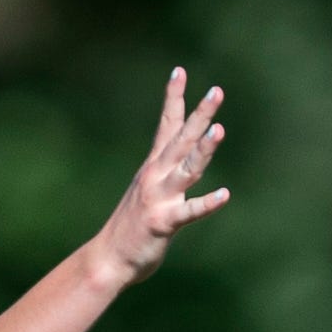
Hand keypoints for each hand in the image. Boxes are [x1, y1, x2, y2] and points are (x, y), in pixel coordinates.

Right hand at [87, 68, 230, 286]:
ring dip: (203, 150)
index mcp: (153, 167)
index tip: (180, 71)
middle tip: (216, 91)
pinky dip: (206, 204)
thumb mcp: (146, 193)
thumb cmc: (130, 228)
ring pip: (186, 169)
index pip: (166, 125)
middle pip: (181, 139)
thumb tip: (178, 165)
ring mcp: (159, 198)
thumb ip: (164, 177)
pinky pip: (189, 212)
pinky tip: (225, 195)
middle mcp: (155, 176)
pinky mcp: (163, 222)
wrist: (107, 260)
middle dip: (200, 115)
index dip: (173, 98)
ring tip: (219, 131)